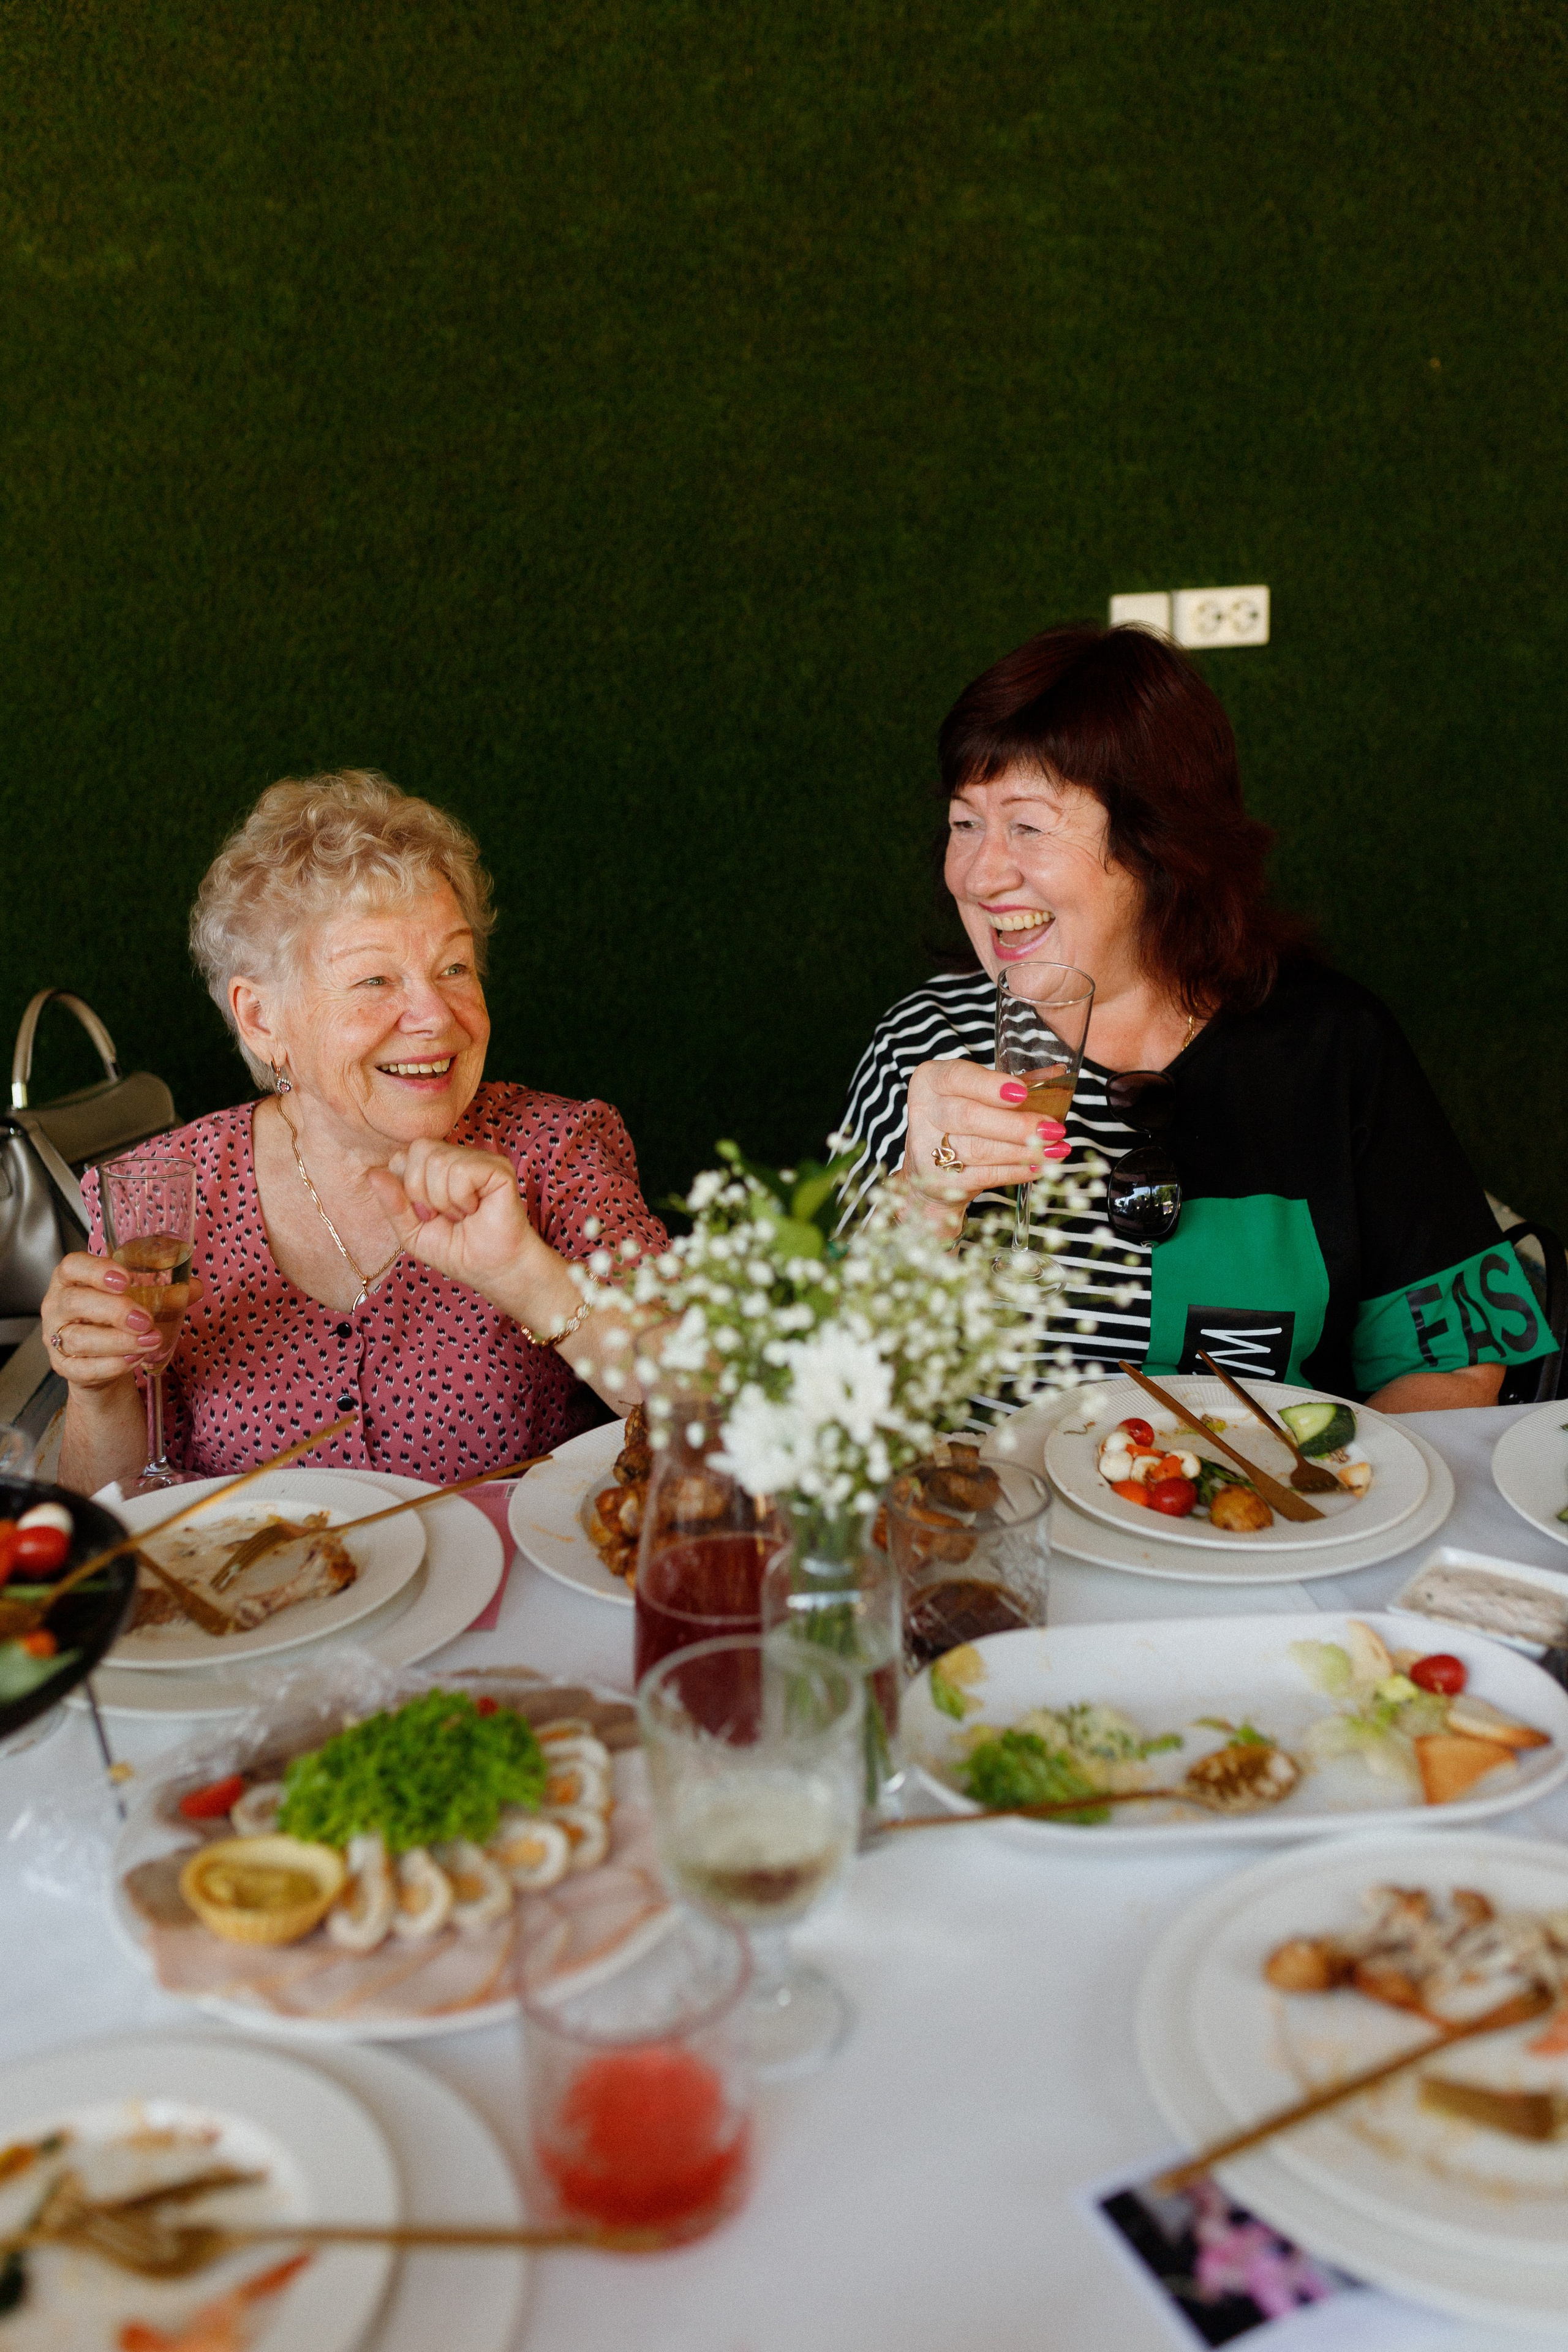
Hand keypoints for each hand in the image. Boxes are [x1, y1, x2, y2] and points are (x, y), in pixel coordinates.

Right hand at [40, 1251, 205, 1389]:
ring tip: (151, 1340)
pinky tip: (135, 1360)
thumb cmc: (116, 1320)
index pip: (72, 1266)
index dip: (96, 1270)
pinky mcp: (64, 1368)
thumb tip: (194, 1287)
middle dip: (114, 1310)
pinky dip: (112, 1365)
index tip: (125, 1279)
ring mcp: (56, 1339)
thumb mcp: (139, 1300)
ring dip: (119, 1341)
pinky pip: (84, 1368)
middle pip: (75, 1302)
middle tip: (145, 1319)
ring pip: (79, 1339)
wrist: (104, 1362)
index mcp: (71, 1280)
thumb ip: (166, 1292)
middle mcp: (57, 1306)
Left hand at [366, 1138, 542, 1301]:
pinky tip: (476, 1209)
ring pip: (439, 1161)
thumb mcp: (411, 1232)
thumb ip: (392, 1203)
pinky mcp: (498, 1168)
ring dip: (444, 1200)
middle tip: (444, 1216)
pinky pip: (462, 1171)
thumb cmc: (457, 1250)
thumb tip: (372, 1173)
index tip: (427, 1215)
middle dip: (422, 1193)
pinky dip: (462, 1198)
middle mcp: (457, 1156)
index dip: (407, 1189)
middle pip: (418, 1150)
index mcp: (435, 1166)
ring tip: (463, 1215)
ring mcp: (479, 1159)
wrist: (491, 1270)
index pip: (402, 1156)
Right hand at [902, 1059, 1067, 1205]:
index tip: (1023, 1093)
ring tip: (1054, 1149)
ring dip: (1023, 1150)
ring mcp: (928, 1150)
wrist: (932, 1171)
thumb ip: (1018, 1083)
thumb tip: (1059, 1074)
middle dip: (1016, 1125)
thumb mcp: (981, 1094)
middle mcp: (924, 1113)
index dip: (990, 1086)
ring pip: (980, 1149)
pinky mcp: (941, 1181)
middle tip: (1053, 1129)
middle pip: (970, 1117)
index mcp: (930, 1081)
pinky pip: (986, 1175)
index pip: (957, 1077)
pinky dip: (1017, 1171)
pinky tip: (1039, 1165)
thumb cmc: (961, 1123)